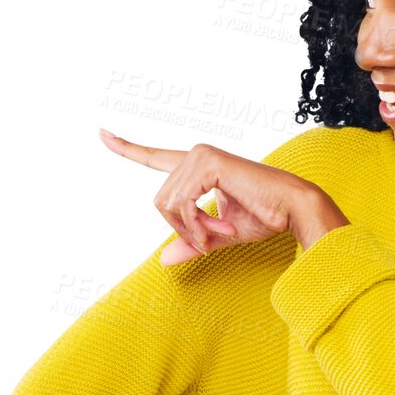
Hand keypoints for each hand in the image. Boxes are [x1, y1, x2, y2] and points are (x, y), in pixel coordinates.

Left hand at [98, 129, 346, 265]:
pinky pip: (183, 204)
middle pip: (160, 203)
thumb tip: (162, 261)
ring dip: (195, 229)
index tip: (102, 133)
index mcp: (196, 166)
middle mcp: (195, 155)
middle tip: (213, 238)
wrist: (292, 208)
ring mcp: (200, 155)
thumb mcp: (218, 235)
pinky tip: (222, 228)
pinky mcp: (208, 163)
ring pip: (169, 206)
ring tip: (223, 231)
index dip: (127, 147)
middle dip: (185, 229)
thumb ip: (191, 243)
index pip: (154, 156)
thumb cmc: (264, 217)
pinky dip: (198, 225)